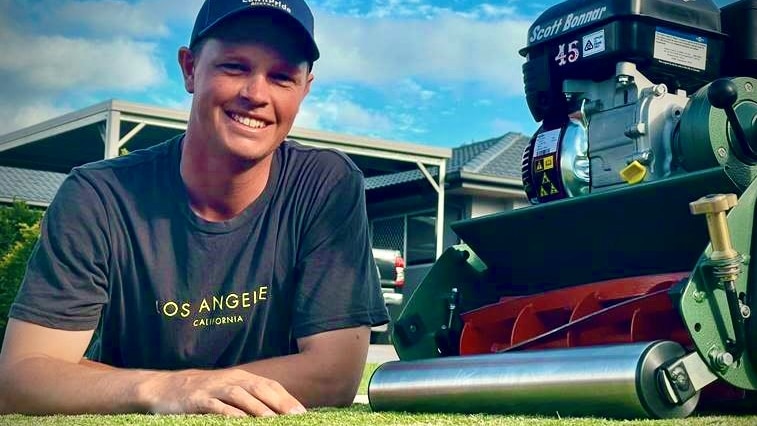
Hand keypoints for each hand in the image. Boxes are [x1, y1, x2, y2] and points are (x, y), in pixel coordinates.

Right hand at [139, 368, 306, 416]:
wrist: (164, 388)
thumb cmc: (202, 393)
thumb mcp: (227, 390)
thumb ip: (249, 399)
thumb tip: (273, 413)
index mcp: (241, 377)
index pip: (269, 385)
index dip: (287, 398)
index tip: (303, 413)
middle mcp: (230, 380)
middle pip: (259, 388)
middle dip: (279, 402)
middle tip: (295, 417)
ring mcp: (214, 388)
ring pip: (241, 397)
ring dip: (259, 409)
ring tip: (274, 421)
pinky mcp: (198, 400)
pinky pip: (217, 407)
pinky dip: (231, 415)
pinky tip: (242, 423)